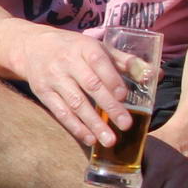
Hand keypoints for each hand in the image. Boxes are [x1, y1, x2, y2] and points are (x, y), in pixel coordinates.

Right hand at [12, 28, 133, 146]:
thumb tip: (156, 75)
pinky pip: (60, 112)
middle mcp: (67, 62)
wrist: (31, 47)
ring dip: (93, 123)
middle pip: (90, 86)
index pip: (99, 62)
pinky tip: (89, 138)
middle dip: (109, 107)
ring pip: (75, 103)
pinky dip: (75, 127)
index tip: (124, 96)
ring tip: (109, 140)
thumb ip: (125, 61)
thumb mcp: (96, 47)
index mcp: (84, 48)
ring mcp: (53, 79)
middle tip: (126, 125)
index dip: (112, 80)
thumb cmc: (73, 49)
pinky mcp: (43, 93)